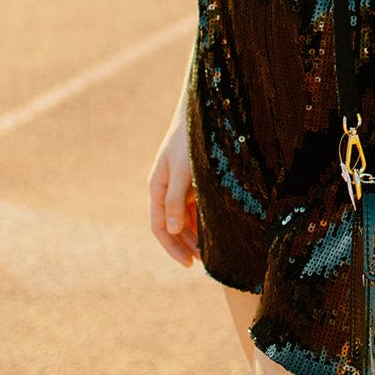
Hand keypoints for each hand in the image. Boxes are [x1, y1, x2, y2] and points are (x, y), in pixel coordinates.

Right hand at [148, 110, 199, 267]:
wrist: (202, 109)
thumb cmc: (190, 138)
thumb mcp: (183, 170)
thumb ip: (176, 200)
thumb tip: (171, 229)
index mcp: (158, 187)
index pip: (159, 226)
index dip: (173, 247)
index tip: (190, 264)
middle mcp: (167, 188)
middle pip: (172, 225)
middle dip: (186, 244)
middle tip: (206, 262)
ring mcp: (180, 184)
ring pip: (186, 216)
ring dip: (196, 233)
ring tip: (214, 250)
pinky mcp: (194, 178)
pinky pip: (197, 205)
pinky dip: (204, 218)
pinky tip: (217, 228)